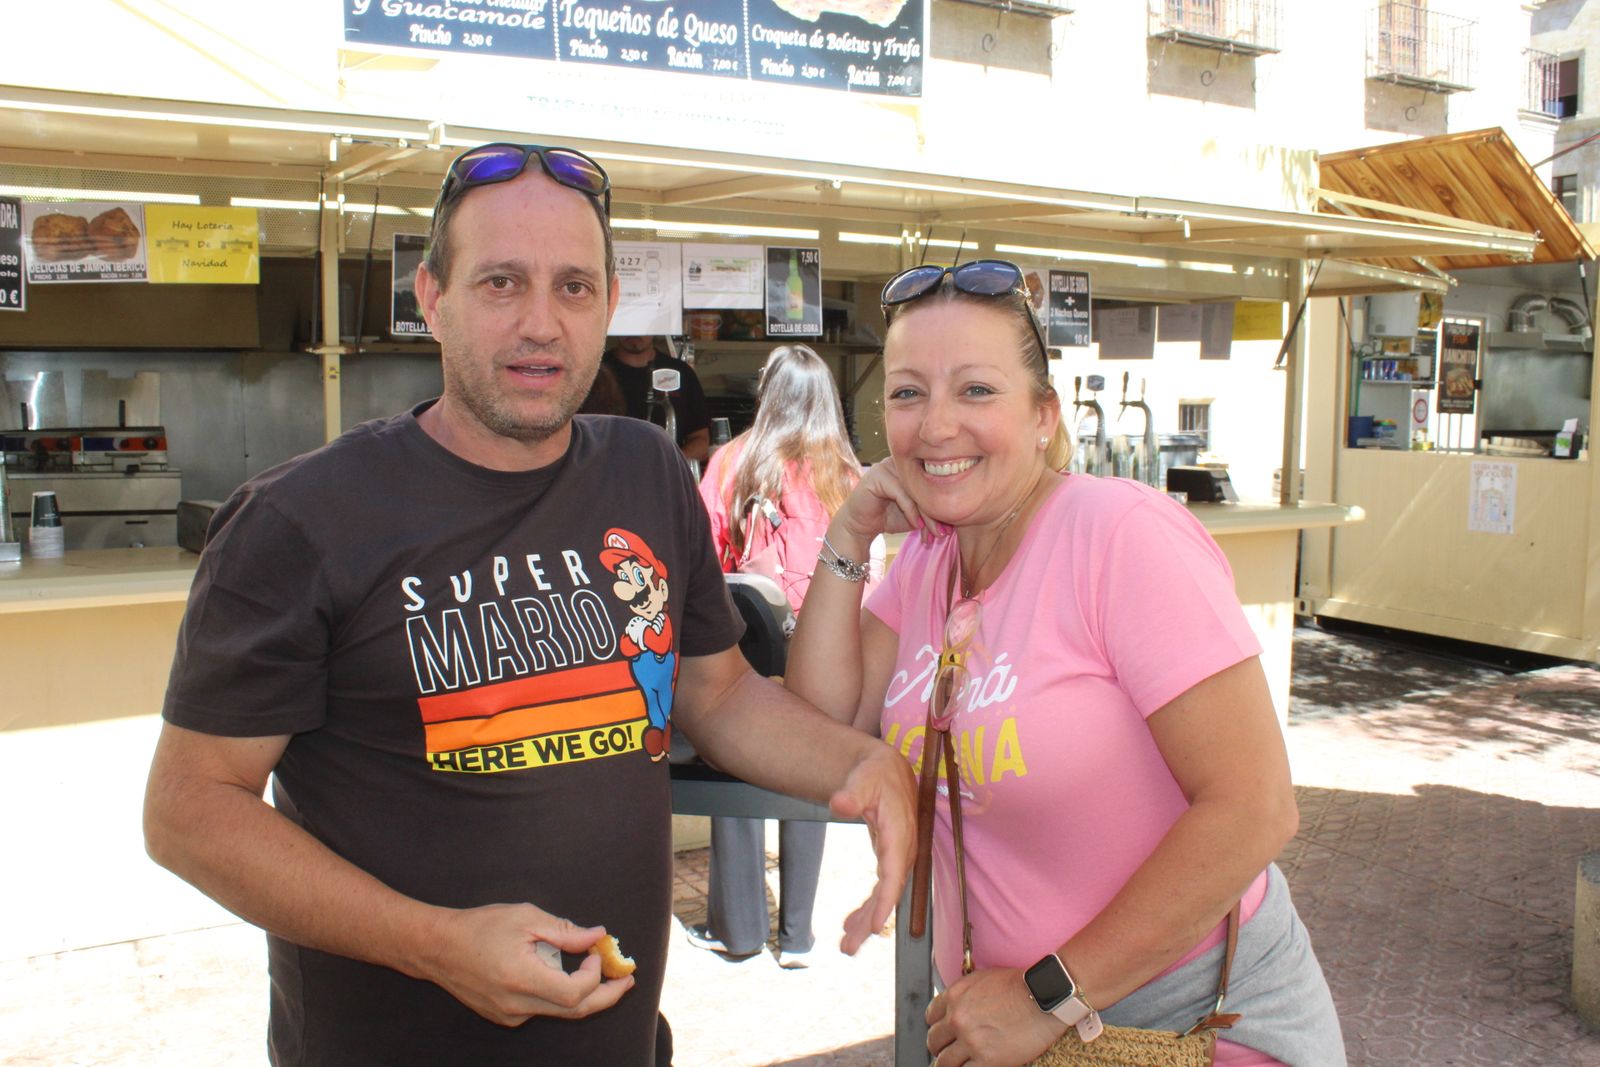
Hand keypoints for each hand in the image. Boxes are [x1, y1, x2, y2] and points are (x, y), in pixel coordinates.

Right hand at [420, 903, 633, 1026]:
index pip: (574, 992)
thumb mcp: (525, 917)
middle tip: (626, 980)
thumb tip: (598, 935)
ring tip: (597, 968)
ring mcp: (510, 1015)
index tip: (598, 952)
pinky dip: (560, 993)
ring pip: (560, 1011)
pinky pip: (542, 1009)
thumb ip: (564, 930)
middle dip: (606, 996)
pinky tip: (560, 971)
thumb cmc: (479, 926)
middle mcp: (516, 1004)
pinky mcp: (505, 1017)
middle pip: (574, 1011)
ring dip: (584, 993)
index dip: (595, 976)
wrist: (438, 948)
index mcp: (521, 978)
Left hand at [829, 744, 916, 954]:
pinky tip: (850, 923)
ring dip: (867, 921)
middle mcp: (902, 850)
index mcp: (899, 833)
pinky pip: (880, 890)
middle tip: (849, 948)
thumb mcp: (863, 778)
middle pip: (889, 892)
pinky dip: (867, 908)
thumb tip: (839, 804)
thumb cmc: (876, 774)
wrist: (888, 771)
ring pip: (884, 896)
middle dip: (871, 921)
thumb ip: (852, 792)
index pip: (894, 872)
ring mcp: (897, 857)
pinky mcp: (890, 860)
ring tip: (846, 945)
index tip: (877, 926)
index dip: (886, 901)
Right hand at [834, 460, 943, 544]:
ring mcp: (888, 466)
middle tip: (944, 532)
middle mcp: (901, 462)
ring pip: (916, 489)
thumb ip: (932, 511)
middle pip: (928, 484)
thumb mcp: (917, 514)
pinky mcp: (878, 475)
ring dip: (927, 514)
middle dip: (938, 512)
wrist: (860, 525)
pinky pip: (901, 493)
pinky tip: (915, 525)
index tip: (950, 529)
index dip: (945, 505)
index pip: (936, 481)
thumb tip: (955, 520)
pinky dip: (911, 511)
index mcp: (913, 466)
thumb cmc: (889, 517)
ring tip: (933, 532)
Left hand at [926, 967, 1066, 1066]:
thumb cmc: (1020, 985)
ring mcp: (970, 1041)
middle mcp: (957, 1019)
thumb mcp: (983, 979)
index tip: (942, 1033)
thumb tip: (957, 1007)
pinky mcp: (987, 1060)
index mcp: (955, 997)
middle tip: (946, 1051)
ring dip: (948, 1064)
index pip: (930, 1017)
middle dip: (939, 1047)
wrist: (1043, 997)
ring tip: (954, 1065)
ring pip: (944, 1062)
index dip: (937, 1026)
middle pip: (934, 1041)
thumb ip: (965, 994)